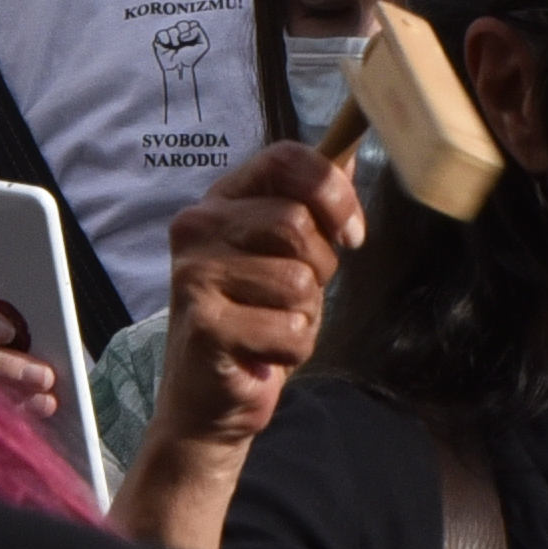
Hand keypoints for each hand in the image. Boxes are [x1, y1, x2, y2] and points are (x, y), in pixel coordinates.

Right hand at [154, 141, 357, 444]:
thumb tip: (350, 151)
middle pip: (296, 221)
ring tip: (273, 327)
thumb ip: (313, 205)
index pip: (285, 159)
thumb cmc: (254, 318)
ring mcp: (196, 274)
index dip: (332, 191)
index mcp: (222, 198)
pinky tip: (264, 354)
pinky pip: (289, 329)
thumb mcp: (288, 254)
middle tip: (296, 297)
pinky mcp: (205, 323)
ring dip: (305, 315)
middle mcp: (199, 225)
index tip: (351, 232)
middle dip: (319, 268)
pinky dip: (293, 350)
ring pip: (298, 280)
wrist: (209, 397)